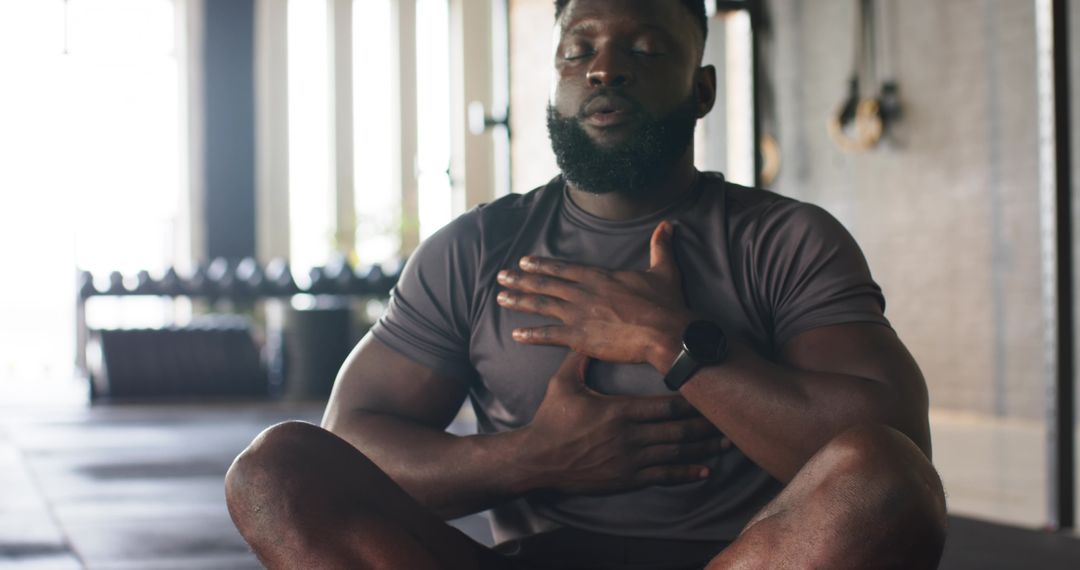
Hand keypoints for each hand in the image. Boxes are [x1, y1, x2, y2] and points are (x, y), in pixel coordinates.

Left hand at [497, 220, 691, 371]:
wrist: (667, 332)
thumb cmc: (666, 304)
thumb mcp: (664, 270)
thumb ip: (660, 247)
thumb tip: (667, 225)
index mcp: (600, 276)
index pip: (564, 268)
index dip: (543, 265)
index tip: (524, 261)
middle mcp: (584, 292)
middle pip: (546, 284)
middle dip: (521, 280)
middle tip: (501, 277)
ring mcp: (579, 314)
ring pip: (542, 305)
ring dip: (520, 301)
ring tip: (500, 298)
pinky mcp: (579, 337)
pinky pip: (549, 335)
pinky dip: (531, 334)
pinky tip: (515, 335)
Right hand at [516, 351, 727, 495]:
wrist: (538, 460)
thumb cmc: (550, 419)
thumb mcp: (562, 383)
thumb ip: (579, 358)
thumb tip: (587, 332)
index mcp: (619, 411)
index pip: (666, 406)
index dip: (692, 402)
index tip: (709, 394)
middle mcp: (630, 436)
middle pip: (678, 430)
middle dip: (706, 425)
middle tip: (730, 419)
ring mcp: (630, 460)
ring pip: (676, 453)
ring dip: (703, 449)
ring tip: (726, 443)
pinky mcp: (627, 479)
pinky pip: (663, 476)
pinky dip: (686, 473)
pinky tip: (705, 470)